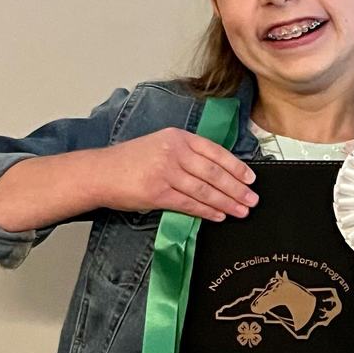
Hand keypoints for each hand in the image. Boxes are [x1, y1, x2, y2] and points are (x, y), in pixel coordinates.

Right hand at [97, 128, 258, 221]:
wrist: (101, 172)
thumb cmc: (131, 161)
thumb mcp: (161, 145)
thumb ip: (186, 154)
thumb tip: (218, 173)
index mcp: (178, 137)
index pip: (215, 151)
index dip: (236, 166)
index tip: (251, 178)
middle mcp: (174, 151)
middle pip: (214, 172)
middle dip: (236, 188)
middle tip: (252, 199)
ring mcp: (166, 172)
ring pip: (204, 189)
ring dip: (226, 202)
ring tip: (242, 210)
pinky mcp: (158, 193)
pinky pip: (189, 204)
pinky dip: (207, 211)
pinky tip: (219, 216)